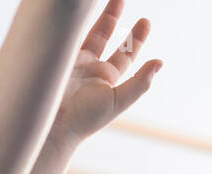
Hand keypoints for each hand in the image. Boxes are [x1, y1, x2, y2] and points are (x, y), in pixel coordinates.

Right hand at [50, 0, 161, 147]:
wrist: (51, 125)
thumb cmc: (85, 119)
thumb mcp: (117, 101)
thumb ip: (139, 82)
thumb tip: (160, 62)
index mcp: (106, 79)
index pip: (125, 54)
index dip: (136, 38)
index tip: (145, 21)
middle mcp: (90, 69)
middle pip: (104, 37)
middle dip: (112, 17)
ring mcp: (71, 62)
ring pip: (85, 32)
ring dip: (95, 16)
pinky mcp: (56, 58)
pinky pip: (67, 36)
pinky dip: (73, 24)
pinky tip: (80, 11)